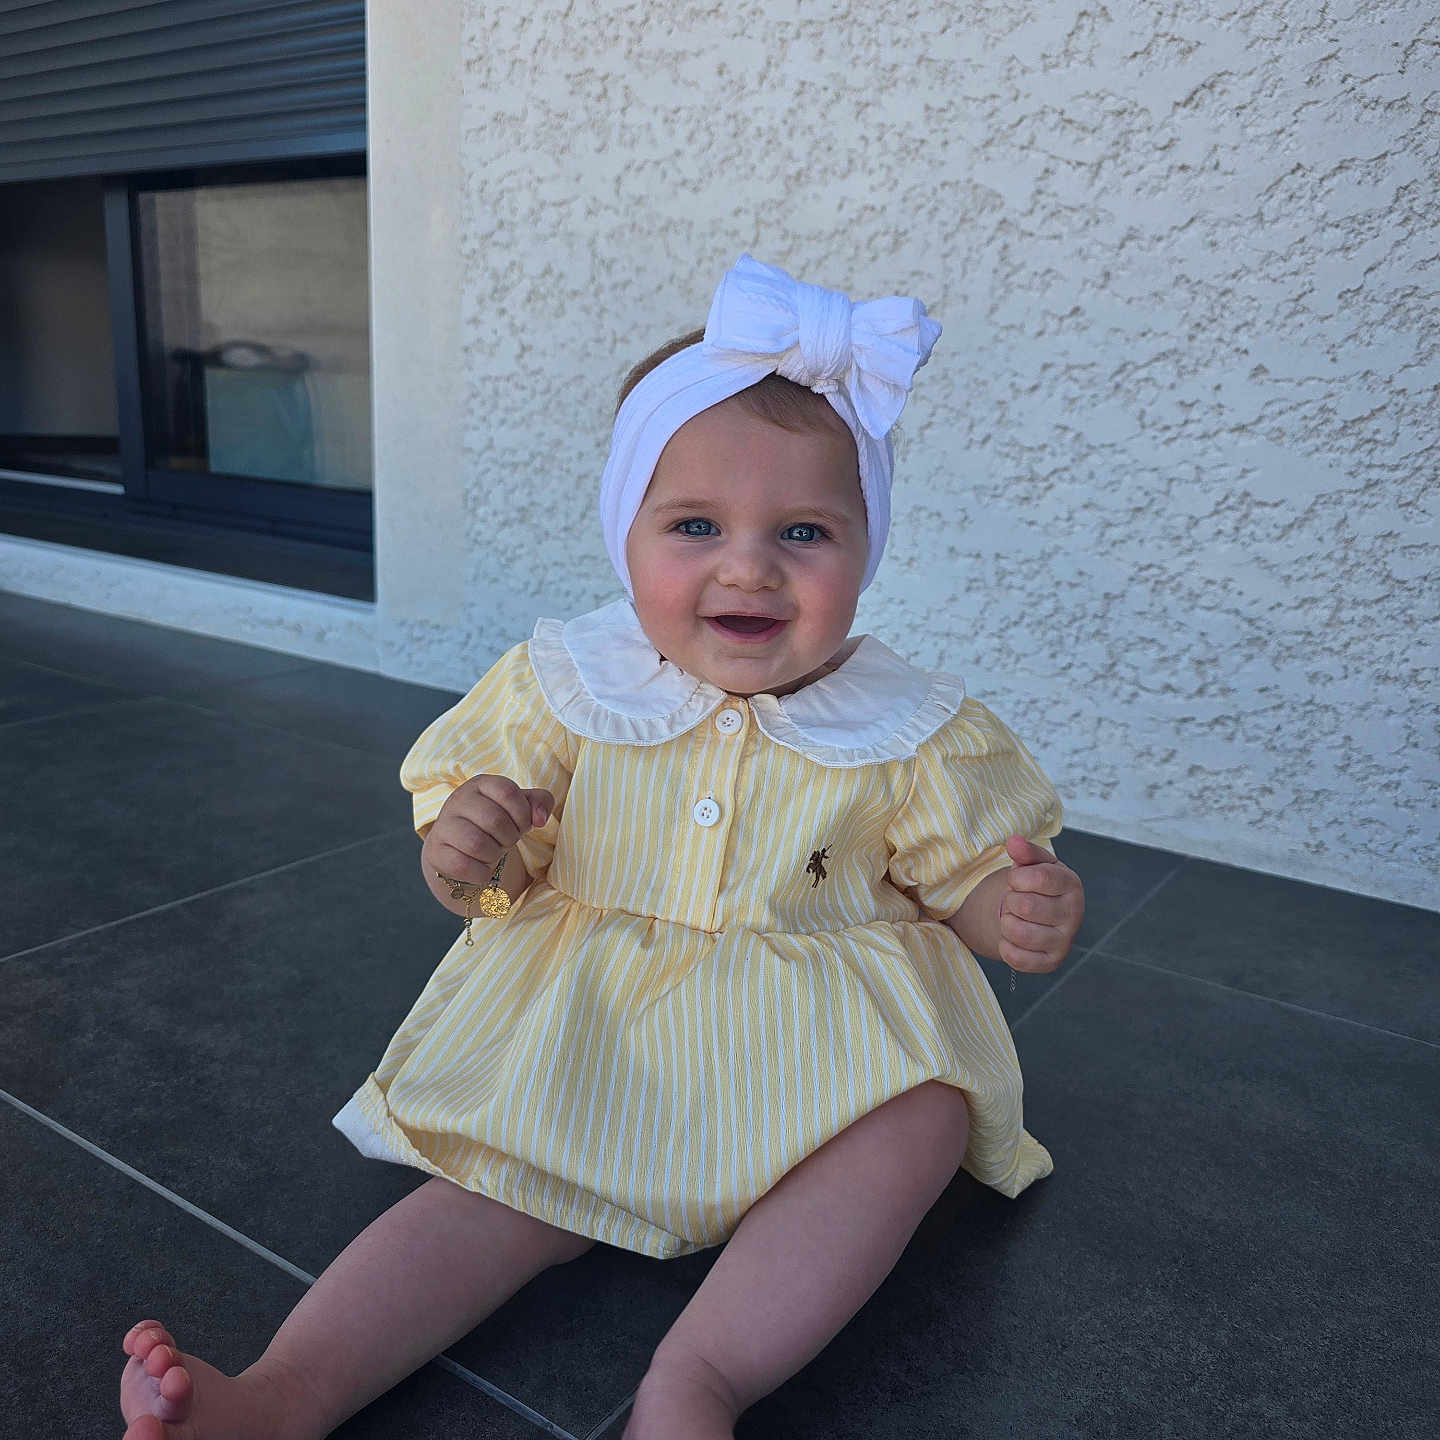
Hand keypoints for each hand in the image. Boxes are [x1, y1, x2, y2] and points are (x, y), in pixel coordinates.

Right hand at [422, 775, 552, 888]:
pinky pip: (463, 866)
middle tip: (506, 841)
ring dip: (494, 854)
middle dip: (510, 837)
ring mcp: (444, 825)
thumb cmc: (496, 821)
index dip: (522, 813)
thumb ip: (540, 802)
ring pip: (476, 844)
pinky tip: (482, 868)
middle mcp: (458, 800)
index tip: (522, 824)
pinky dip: (481, 873)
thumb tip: (540, 819)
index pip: (508, 792)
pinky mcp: (436, 851)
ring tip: (493, 851)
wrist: (461, 846)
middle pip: (494, 820)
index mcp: (481, 784)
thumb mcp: (520, 807)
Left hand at [998, 835, 1083, 974]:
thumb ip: (1024, 852)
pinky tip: (1014, 938)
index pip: (1040, 877)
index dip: (1017, 877)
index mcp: (1072, 884)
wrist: (1037, 917)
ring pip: (1019, 933)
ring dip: (1006, 923)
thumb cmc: (1034, 886)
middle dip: (1010, 900)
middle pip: (1025, 906)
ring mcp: (1065, 941)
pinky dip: (1006, 947)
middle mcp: (1074, 914)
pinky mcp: (1051, 962)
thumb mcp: (1031, 864)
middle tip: (1015, 900)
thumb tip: (1014, 842)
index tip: (1016, 879)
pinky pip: (1017, 958)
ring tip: (1015, 918)